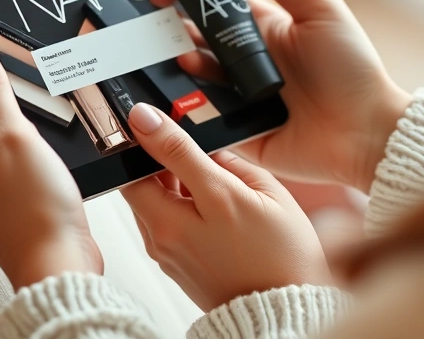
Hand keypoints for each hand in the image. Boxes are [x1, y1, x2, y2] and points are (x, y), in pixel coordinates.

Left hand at [0, 37, 102, 288]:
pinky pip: (23, 163)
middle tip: (46, 107)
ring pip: (9, 140)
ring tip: (52, 142)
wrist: (61, 266)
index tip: (20, 55)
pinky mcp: (15, 203)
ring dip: (33, 131)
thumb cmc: (36, 212)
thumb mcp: (15, 137)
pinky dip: (41, 154)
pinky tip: (57, 161)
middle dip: (19, 105)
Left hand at [121, 103, 328, 310]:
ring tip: (190, 172)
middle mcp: (174, 231)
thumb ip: (231, 162)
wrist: (280, 311)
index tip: (144, 113)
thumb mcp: (268, 195)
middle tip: (169, 142)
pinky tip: (196, 200)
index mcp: (205, 207)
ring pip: (143, 201)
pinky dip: (165, 204)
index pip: (165, 155)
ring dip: (157, 181)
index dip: (153, 127)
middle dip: (150, 157)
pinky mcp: (166, 264)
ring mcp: (165, 251)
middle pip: (139, 180)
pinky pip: (154, 222)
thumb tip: (205, 144)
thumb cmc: (284, 257)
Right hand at [149, 0, 411, 191]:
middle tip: (148, 14)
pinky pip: (201, 118)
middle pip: (197, 38)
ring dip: (178, 64)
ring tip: (173, 54)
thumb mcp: (316, 8)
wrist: (367, 134)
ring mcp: (240, 97)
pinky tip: (174, 95)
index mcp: (265, 27)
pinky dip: (184, 108)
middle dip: (170, 25)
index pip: (215, 2)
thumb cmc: (351, 68)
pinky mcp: (236, 131)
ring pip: (194, 77)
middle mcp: (248, 61)